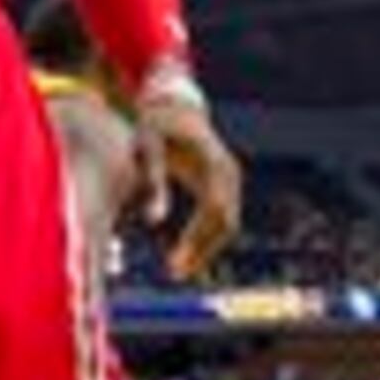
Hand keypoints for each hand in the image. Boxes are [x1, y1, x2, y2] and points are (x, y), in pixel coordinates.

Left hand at [133, 85, 243, 281]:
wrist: (174, 106)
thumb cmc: (156, 126)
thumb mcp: (148, 149)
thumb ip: (153, 182)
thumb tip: (154, 221)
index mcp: (212, 163)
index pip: (213, 210)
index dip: (197, 239)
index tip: (175, 263)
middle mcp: (229, 172)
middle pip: (225, 221)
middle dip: (202, 250)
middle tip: (175, 273)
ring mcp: (232, 178)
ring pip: (227, 223)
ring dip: (206, 248)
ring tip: (178, 269)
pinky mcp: (225, 184)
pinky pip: (223, 217)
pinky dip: (208, 238)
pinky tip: (187, 253)